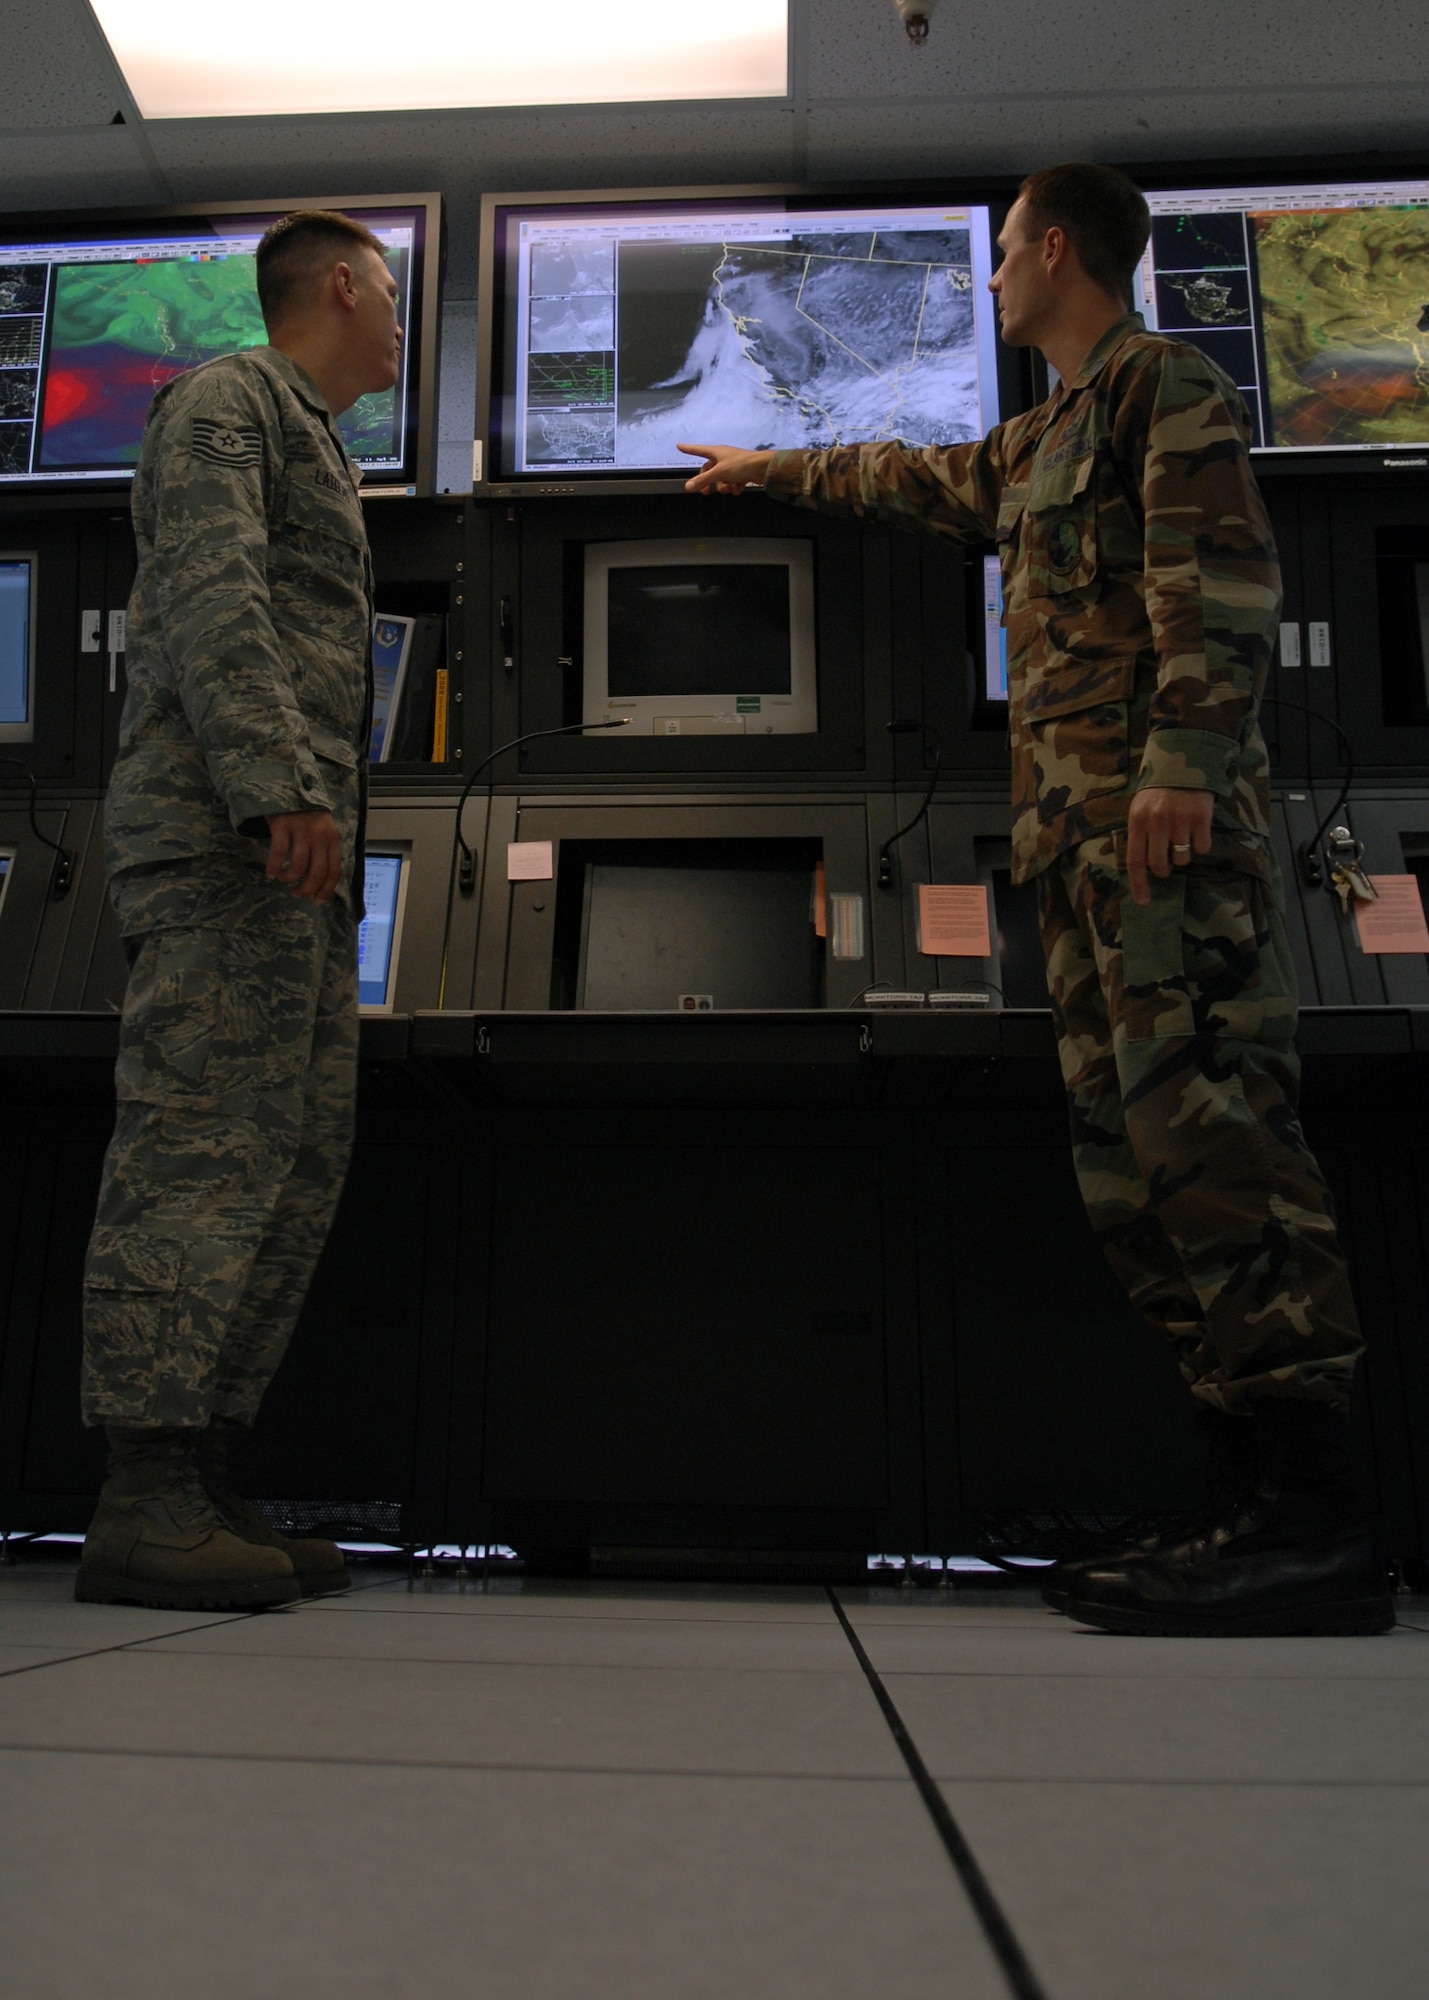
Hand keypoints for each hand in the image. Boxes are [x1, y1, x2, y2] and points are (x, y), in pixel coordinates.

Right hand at [265, 809, 343, 903]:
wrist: (288, 784)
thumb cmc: (306, 812)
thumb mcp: (322, 829)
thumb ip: (324, 849)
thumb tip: (320, 880)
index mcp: (332, 839)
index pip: (334, 870)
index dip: (326, 889)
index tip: (316, 900)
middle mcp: (320, 835)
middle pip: (317, 872)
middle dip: (306, 889)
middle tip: (297, 893)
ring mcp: (301, 830)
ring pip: (298, 866)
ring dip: (289, 879)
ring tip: (283, 879)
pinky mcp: (283, 825)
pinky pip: (278, 853)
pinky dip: (274, 867)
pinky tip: (270, 872)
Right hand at [678, 443, 774, 494]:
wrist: (763, 468)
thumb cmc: (741, 465)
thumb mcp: (719, 473)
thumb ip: (703, 480)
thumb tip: (688, 486)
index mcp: (716, 452)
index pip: (697, 450)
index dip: (688, 449)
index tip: (679, 445)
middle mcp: (723, 457)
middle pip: (709, 470)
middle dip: (709, 482)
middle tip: (706, 493)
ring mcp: (732, 465)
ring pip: (721, 479)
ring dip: (724, 486)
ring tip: (729, 488)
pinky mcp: (741, 473)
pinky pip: (732, 482)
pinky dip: (734, 487)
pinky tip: (739, 488)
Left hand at [1125, 788, 1213, 906]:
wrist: (1185, 760)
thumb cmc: (1159, 791)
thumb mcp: (1140, 808)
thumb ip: (1140, 834)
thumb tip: (1142, 868)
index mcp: (1138, 820)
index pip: (1135, 861)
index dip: (1139, 884)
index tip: (1144, 902)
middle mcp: (1157, 821)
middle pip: (1160, 865)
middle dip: (1164, 869)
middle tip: (1167, 860)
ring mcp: (1180, 819)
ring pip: (1183, 859)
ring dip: (1183, 855)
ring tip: (1182, 835)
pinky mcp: (1202, 817)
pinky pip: (1202, 848)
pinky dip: (1201, 844)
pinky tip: (1196, 828)